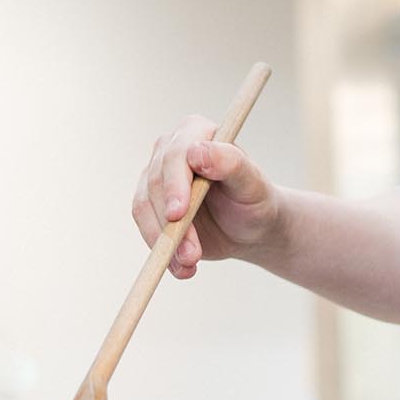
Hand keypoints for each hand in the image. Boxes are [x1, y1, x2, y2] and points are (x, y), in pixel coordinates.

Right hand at [129, 116, 280, 278]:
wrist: (248, 227)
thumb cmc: (255, 200)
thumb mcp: (252, 184)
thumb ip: (230, 163)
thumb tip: (197, 151)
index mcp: (196, 131)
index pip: (175, 154)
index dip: (174, 185)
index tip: (178, 215)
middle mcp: (170, 148)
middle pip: (155, 183)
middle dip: (171, 224)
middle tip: (191, 255)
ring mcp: (157, 176)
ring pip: (144, 207)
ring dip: (164, 242)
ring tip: (190, 264)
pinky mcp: (150, 204)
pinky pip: (145, 227)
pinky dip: (161, 251)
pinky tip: (182, 267)